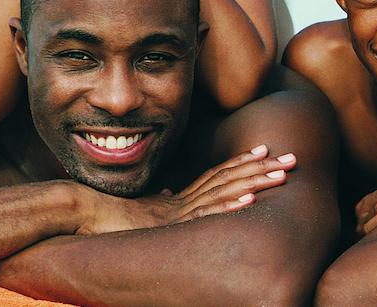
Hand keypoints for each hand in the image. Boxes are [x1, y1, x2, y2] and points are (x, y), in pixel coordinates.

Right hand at [78, 144, 295, 234]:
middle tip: (293, 160)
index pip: (219, 175)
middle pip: (231, 179)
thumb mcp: (144, 212)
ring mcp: (180, 210)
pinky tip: (248, 201)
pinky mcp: (171, 224)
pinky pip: (204, 215)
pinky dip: (227, 206)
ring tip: (282, 175)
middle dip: (264, 169)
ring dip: (255, 182)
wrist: (82, 212)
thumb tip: (171, 194)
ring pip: (225, 192)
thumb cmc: (108, 216)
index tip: (267, 153)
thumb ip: (161, 203)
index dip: (245, 164)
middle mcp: (184, 199)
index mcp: (181, 197)